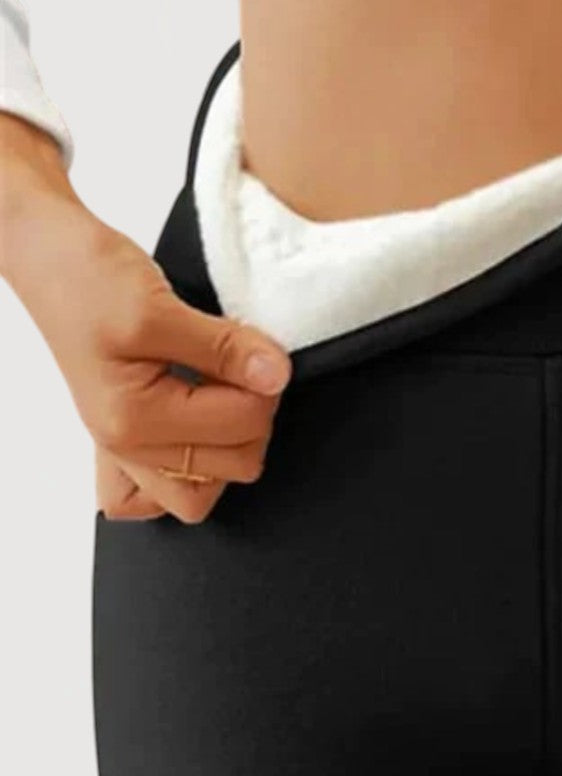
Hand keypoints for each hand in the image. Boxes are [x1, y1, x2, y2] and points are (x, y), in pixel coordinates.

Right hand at [1, 113, 291, 523]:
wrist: (52, 262)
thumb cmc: (87, 279)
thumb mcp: (158, 306)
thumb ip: (224, 347)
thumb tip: (275, 376)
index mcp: (133, 419)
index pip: (243, 425)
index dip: (265, 385)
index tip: (257, 351)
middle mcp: (129, 447)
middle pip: (237, 466)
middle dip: (254, 415)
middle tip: (241, 371)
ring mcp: (130, 451)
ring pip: (209, 491)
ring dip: (233, 445)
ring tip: (223, 396)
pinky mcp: (136, 443)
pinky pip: (171, 493)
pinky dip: (196, 471)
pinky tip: (202, 431)